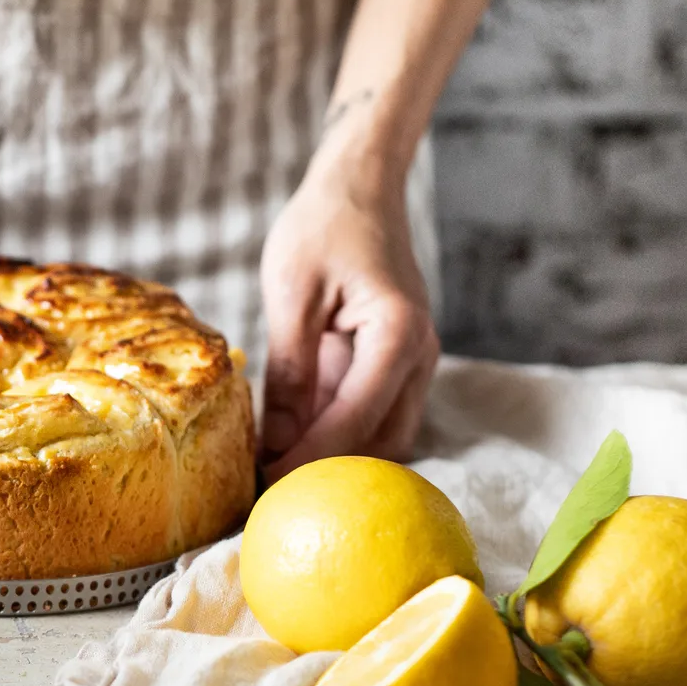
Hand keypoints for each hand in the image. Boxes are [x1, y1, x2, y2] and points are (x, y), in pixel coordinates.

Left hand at [258, 153, 438, 482]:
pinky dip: (334, 434)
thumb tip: (277, 444)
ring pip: (380, 436)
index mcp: (398, 334)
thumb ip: (289, 372)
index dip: (310, 460)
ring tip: (273, 478)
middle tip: (268, 497)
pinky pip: (370, 413)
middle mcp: (419, 355)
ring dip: (333, 459)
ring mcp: (413, 362)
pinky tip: (288, 446)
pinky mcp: (395, 364)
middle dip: (328, 474)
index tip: (267, 487)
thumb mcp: (292, 295)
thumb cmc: (324, 227)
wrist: (360, 188)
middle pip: (380, 443)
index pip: (355, 418)